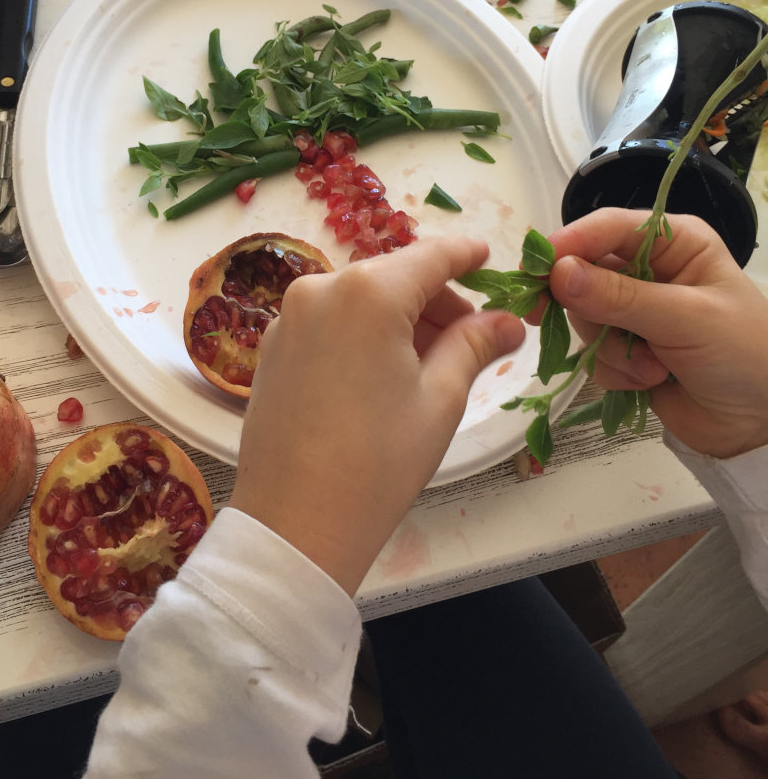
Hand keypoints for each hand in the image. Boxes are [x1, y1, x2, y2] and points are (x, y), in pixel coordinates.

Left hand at [228, 237, 523, 594]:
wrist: (295, 523)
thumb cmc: (377, 463)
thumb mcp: (440, 399)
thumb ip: (474, 345)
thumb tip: (507, 322)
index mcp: (368, 293)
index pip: (431, 256)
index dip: (466, 255)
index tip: (489, 259)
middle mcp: (321, 289)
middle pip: (394, 277)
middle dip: (437, 301)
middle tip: (476, 337)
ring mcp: (289, 317)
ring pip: (361, 300)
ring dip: (401, 318)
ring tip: (435, 363)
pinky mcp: (272, 347)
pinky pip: (331, 321)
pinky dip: (364, 333)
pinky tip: (386, 373)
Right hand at [545, 208, 767, 459]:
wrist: (763, 422)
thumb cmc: (745, 354)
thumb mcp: (686, 318)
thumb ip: (620, 297)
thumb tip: (559, 274)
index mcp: (673, 243)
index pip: (607, 229)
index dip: (569, 244)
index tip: (534, 268)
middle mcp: (650, 271)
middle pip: (583, 273)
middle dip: (585, 306)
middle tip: (547, 318)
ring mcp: (636, 312)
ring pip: (585, 317)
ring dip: (610, 347)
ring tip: (652, 365)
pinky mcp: (627, 350)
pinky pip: (593, 352)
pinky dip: (616, 371)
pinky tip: (652, 380)